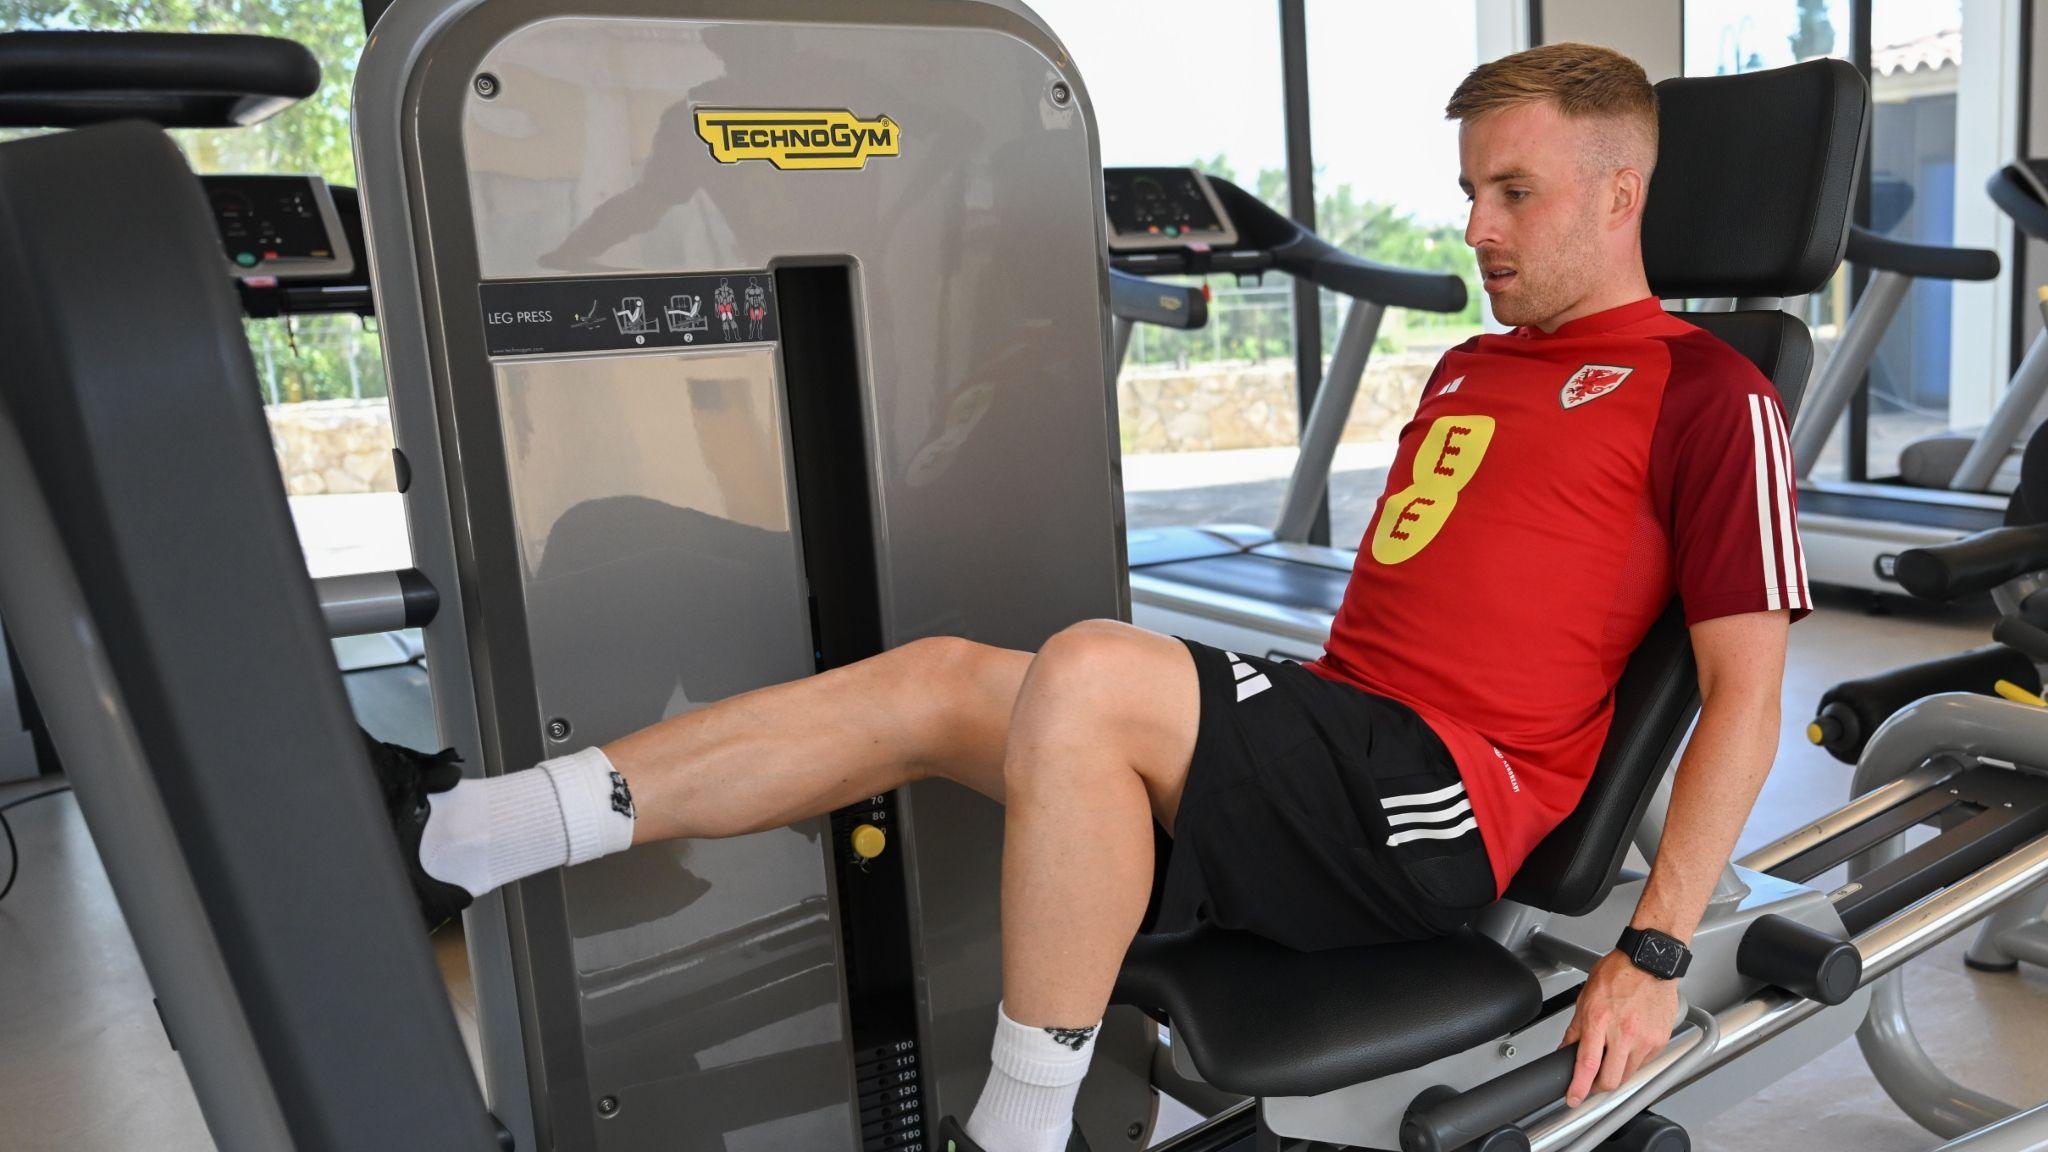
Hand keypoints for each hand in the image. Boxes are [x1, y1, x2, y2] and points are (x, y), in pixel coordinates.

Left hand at [1558, 949, 1680, 1106]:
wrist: (1649, 962)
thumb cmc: (1618, 973)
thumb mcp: (1586, 998)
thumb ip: (1576, 1029)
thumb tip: (1565, 1051)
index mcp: (1599, 1020)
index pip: (1587, 1064)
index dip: (1579, 1087)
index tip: (1573, 1099)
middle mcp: (1623, 1032)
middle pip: (1611, 1080)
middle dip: (1598, 1087)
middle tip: (1591, 1083)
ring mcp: (1644, 1038)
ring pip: (1628, 1075)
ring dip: (1617, 1074)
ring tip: (1611, 1059)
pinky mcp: (1660, 1040)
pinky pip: (1644, 1063)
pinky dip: (1633, 1062)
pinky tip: (1628, 1047)